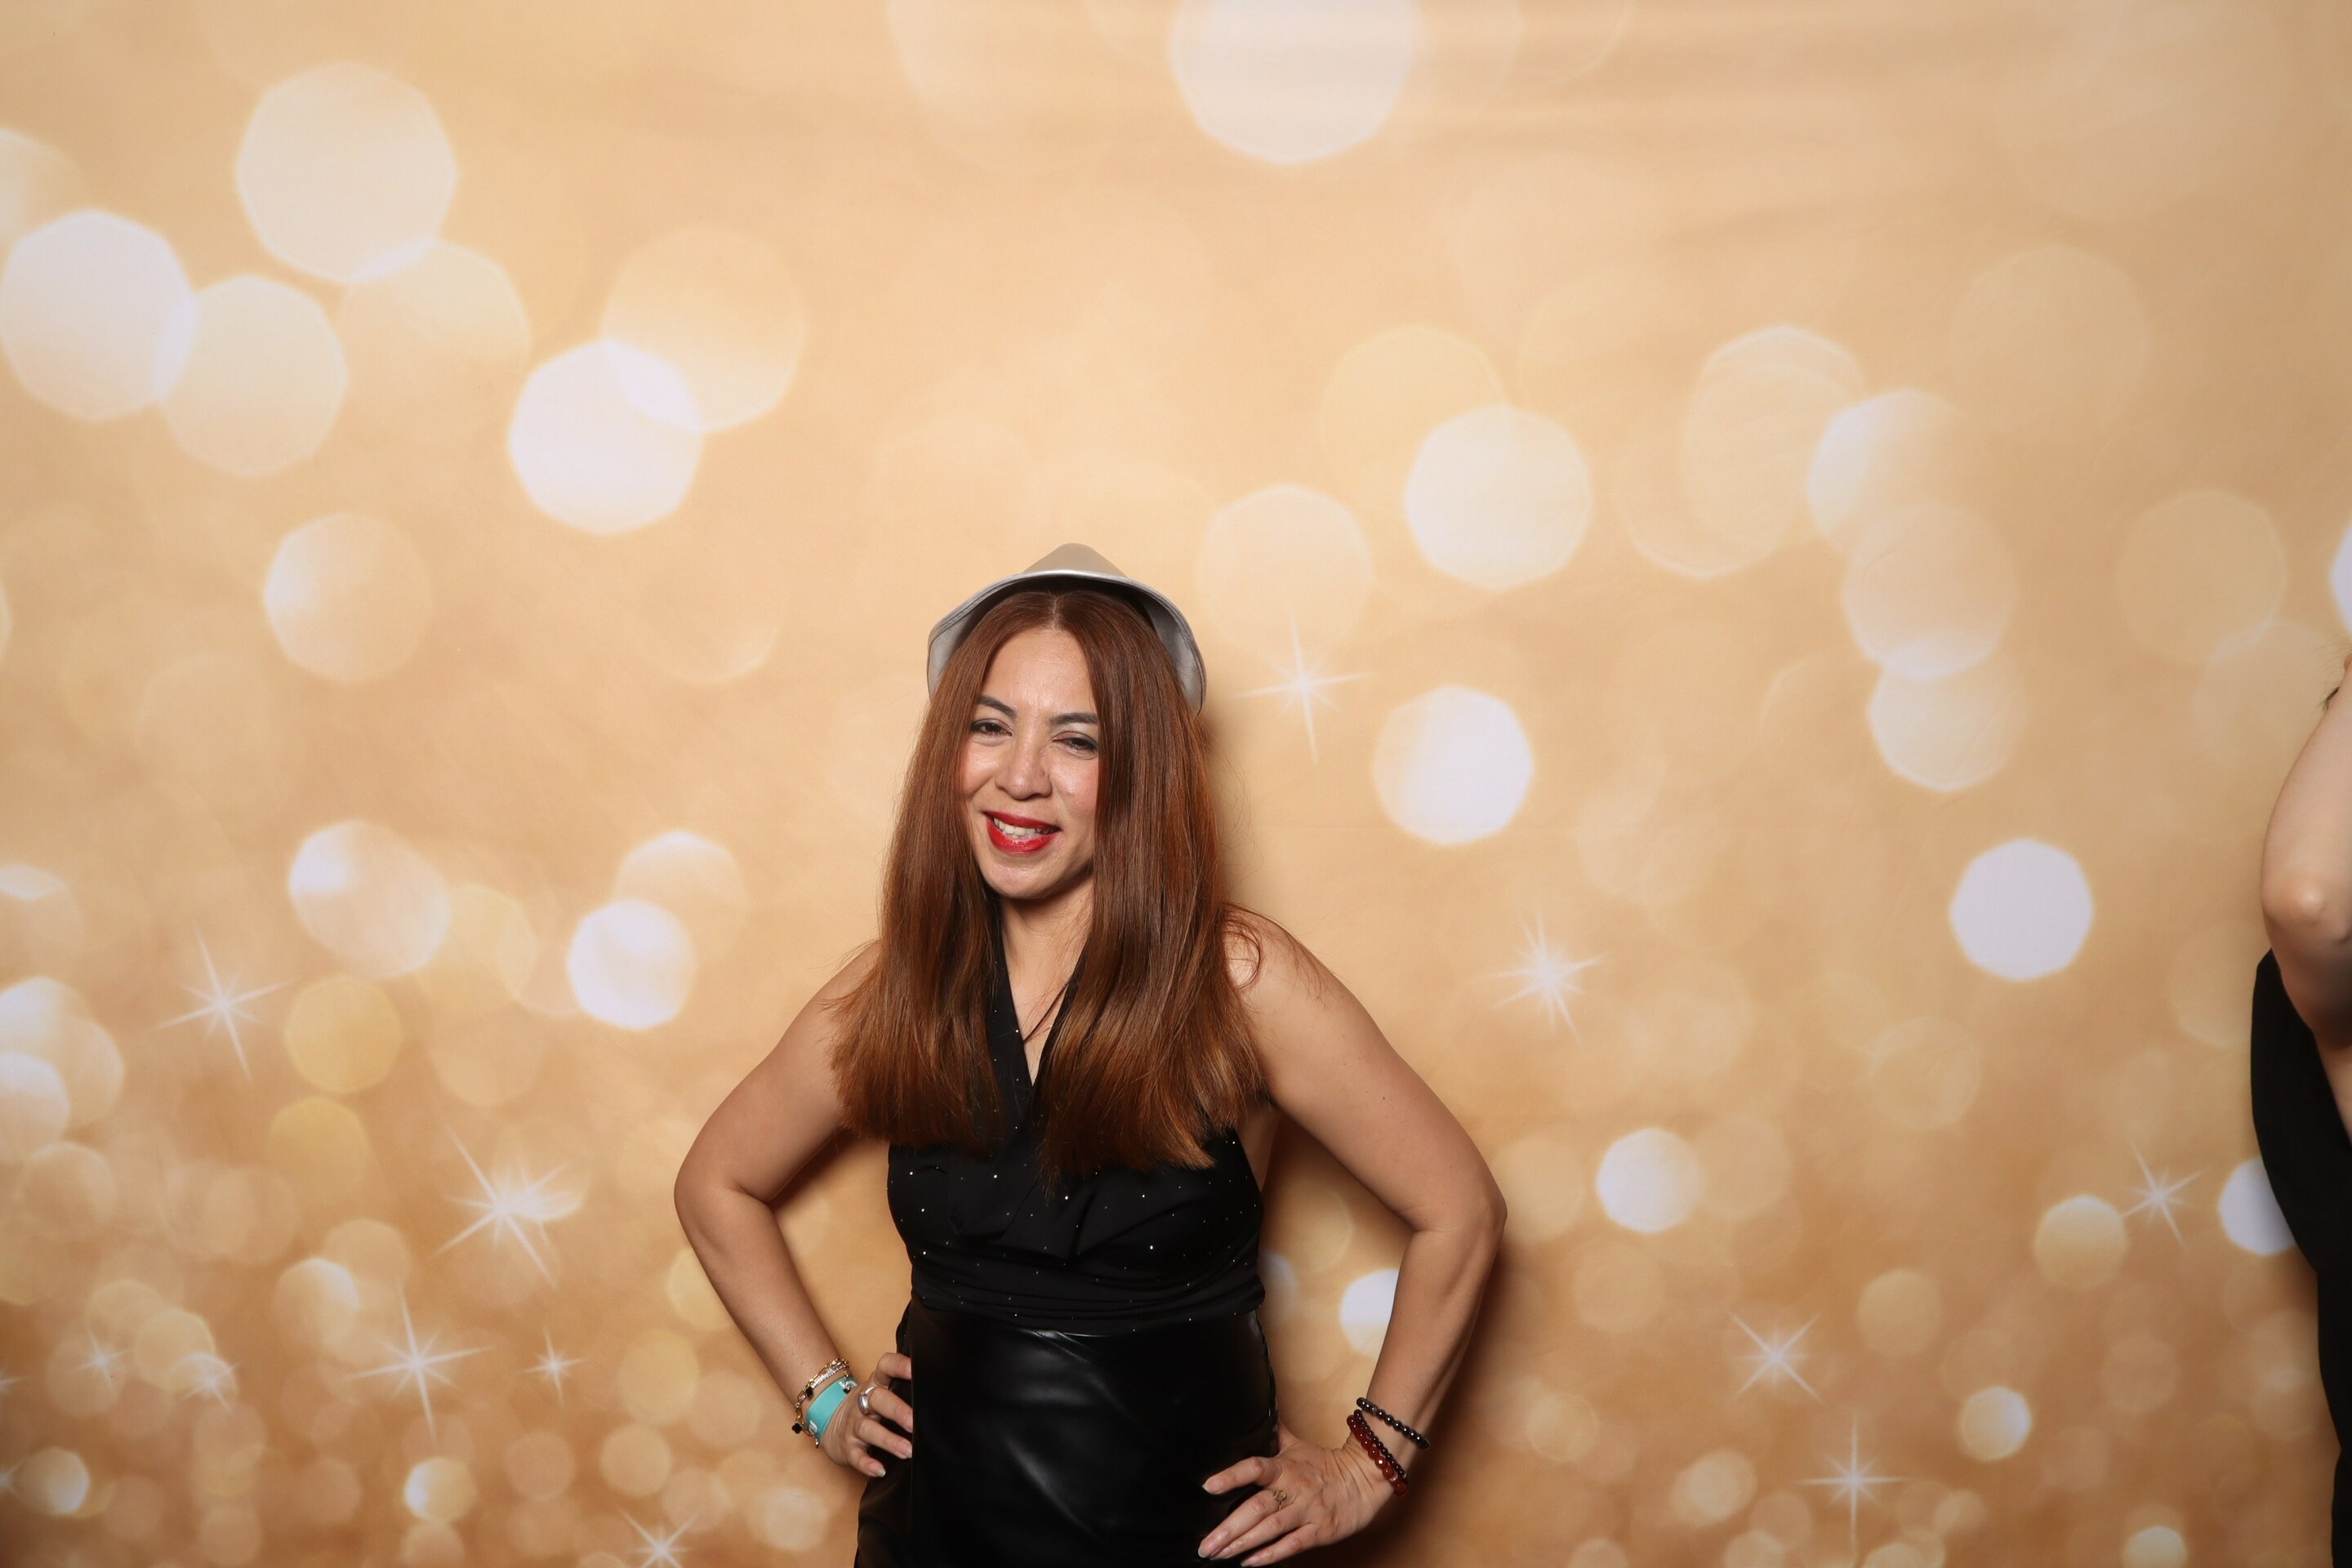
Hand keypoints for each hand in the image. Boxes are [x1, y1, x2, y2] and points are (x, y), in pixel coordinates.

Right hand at [819, 1353, 913, 1477]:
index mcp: (876, 1383)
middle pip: (878, 1400)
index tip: (916, 1371)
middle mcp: (863, 1401)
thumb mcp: (882, 1390)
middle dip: (897, 1411)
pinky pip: (855, 1455)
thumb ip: (904, 1389)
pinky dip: (866, 1463)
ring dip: (889, 1441)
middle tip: (915, 1423)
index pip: (885, 1366)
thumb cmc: (870, 1406)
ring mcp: (853, 1423)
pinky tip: (879, 1470)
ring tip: (907, 1451)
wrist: (830, 1420)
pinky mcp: (847, 1446)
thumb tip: (941, 1395)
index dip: (899, 1366)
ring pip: (868, 1429)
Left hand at [1197, 1419, 1391, 1562]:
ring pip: (1271, 1529)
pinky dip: (1270, 1555)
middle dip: (1229, 1527)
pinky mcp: (1320, 1531)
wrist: (1366, 1477)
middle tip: (1206, 1544)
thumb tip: (1261, 1409)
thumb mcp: (1299, 1445)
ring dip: (1243, 1543)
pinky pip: (1292, 1544)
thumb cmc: (1328, 1464)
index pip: (1255, 1468)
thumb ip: (1276, 1432)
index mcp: (1286, 1466)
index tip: (1209, 1486)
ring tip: (1219, 1554)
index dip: (1231, 1476)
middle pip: (1257, 1507)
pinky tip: (1249, 1562)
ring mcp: (1307, 1511)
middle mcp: (1294, 1488)